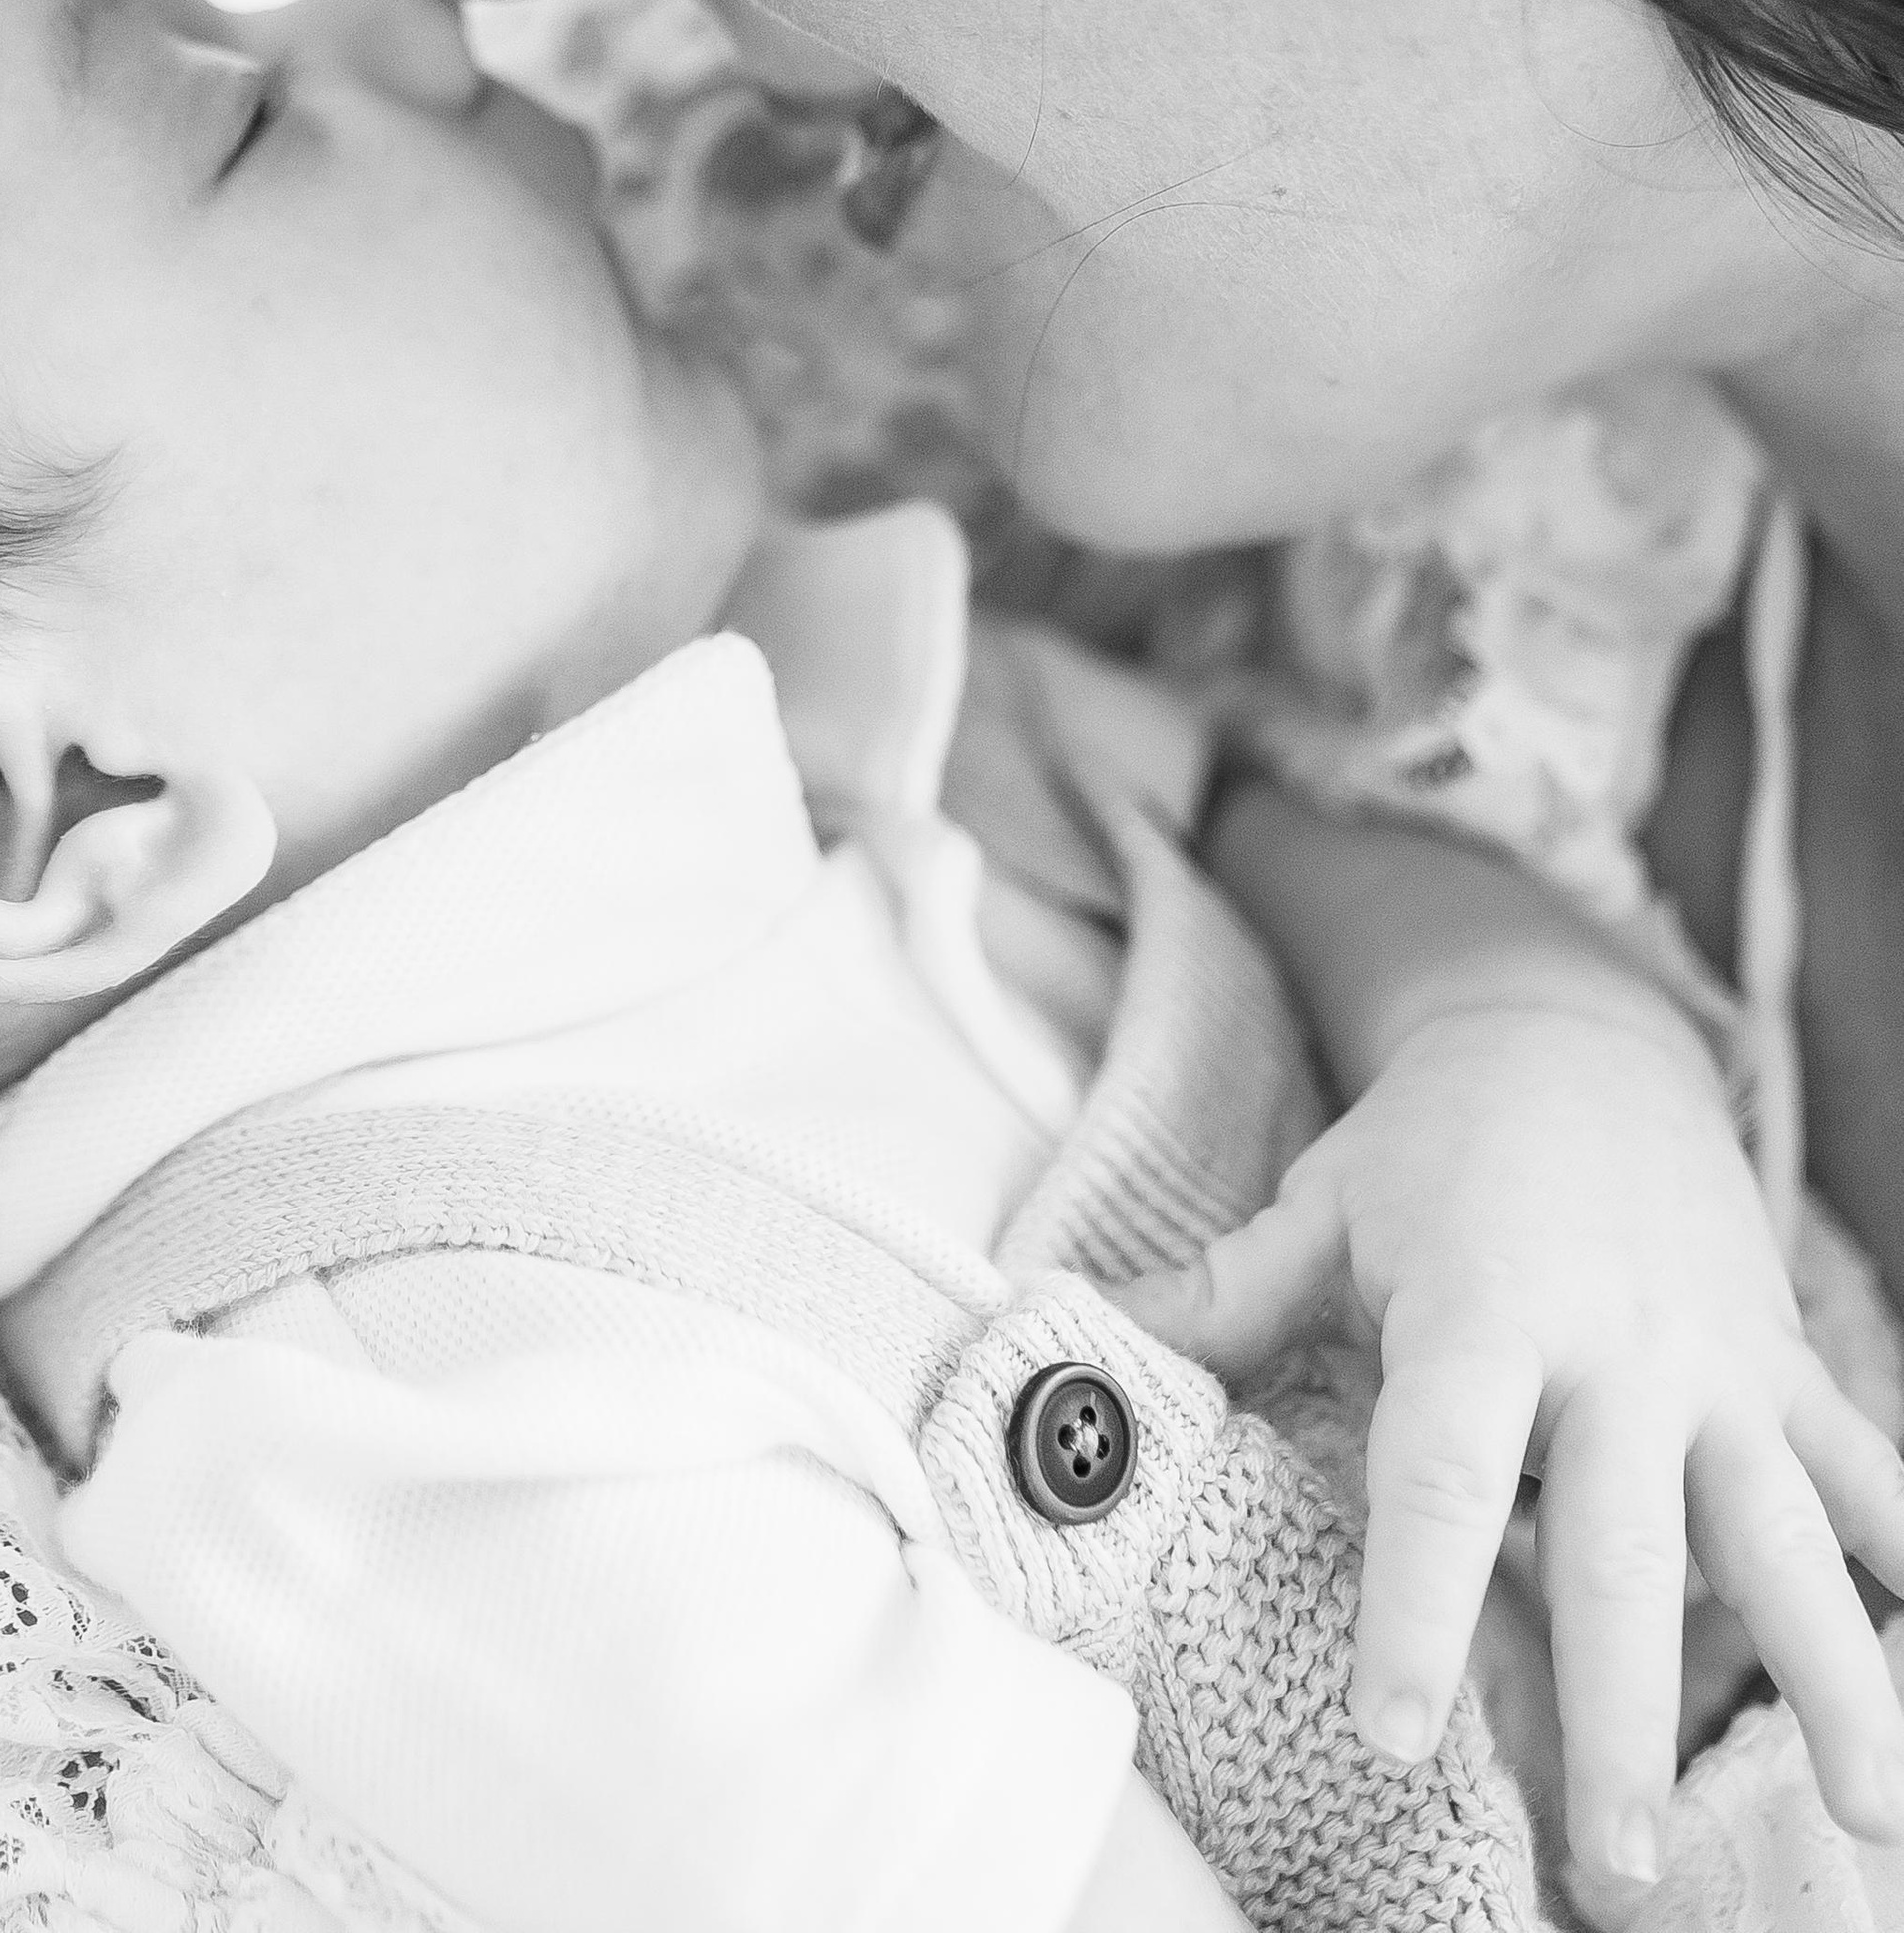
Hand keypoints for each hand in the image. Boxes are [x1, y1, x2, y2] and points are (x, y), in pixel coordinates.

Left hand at [1119, 994, 1903, 1913]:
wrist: (1578, 1035)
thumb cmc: (1428, 1147)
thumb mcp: (1321, 1207)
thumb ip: (1216, 1295)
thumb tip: (1063, 1331)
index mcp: (1481, 1314)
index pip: (1441, 1477)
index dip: (1418, 1604)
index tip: (1397, 1730)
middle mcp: (1616, 1350)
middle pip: (1622, 1550)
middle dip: (1623, 1711)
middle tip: (1612, 1858)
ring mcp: (1718, 1365)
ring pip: (1784, 1538)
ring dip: (1829, 1681)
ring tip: (1867, 1820)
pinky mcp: (1786, 1367)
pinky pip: (1869, 1474)